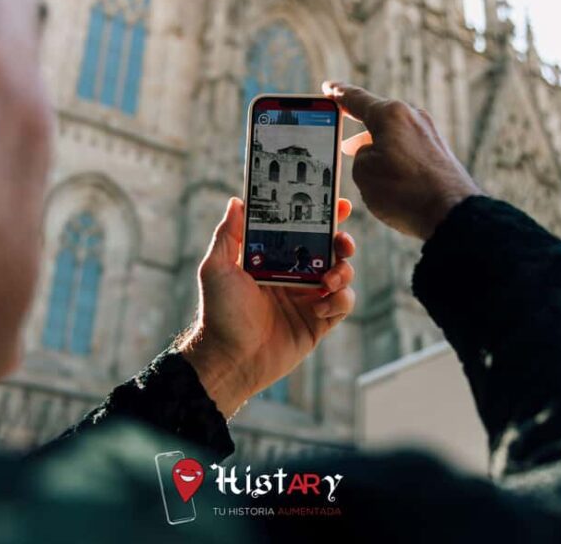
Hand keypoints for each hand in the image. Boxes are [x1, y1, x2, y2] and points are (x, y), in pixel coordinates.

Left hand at [180, 197, 355, 417]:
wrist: (229, 359)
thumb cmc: (219, 313)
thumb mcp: (217, 268)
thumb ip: (228, 234)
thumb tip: (237, 201)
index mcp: (273, 259)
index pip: (302, 231)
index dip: (323, 216)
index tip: (339, 204)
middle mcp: (294, 275)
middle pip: (330, 249)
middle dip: (342, 241)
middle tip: (342, 243)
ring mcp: (308, 299)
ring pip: (342, 274)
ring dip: (343, 271)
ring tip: (329, 279)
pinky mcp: (319, 323)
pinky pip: (343, 304)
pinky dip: (340, 300)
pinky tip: (321, 306)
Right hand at [322, 81, 480, 239]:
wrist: (451, 214)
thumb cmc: (404, 191)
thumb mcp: (363, 172)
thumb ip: (360, 155)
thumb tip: (372, 154)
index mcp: (390, 115)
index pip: (357, 99)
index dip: (338, 94)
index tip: (329, 87)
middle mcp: (413, 117)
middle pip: (378, 119)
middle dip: (359, 133)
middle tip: (343, 146)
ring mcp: (429, 134)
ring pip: (393, 136)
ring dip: (377, 150)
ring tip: (366, 168)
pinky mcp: (439, 153)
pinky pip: (408, 150)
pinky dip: (394, 160)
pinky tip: (391, 178)